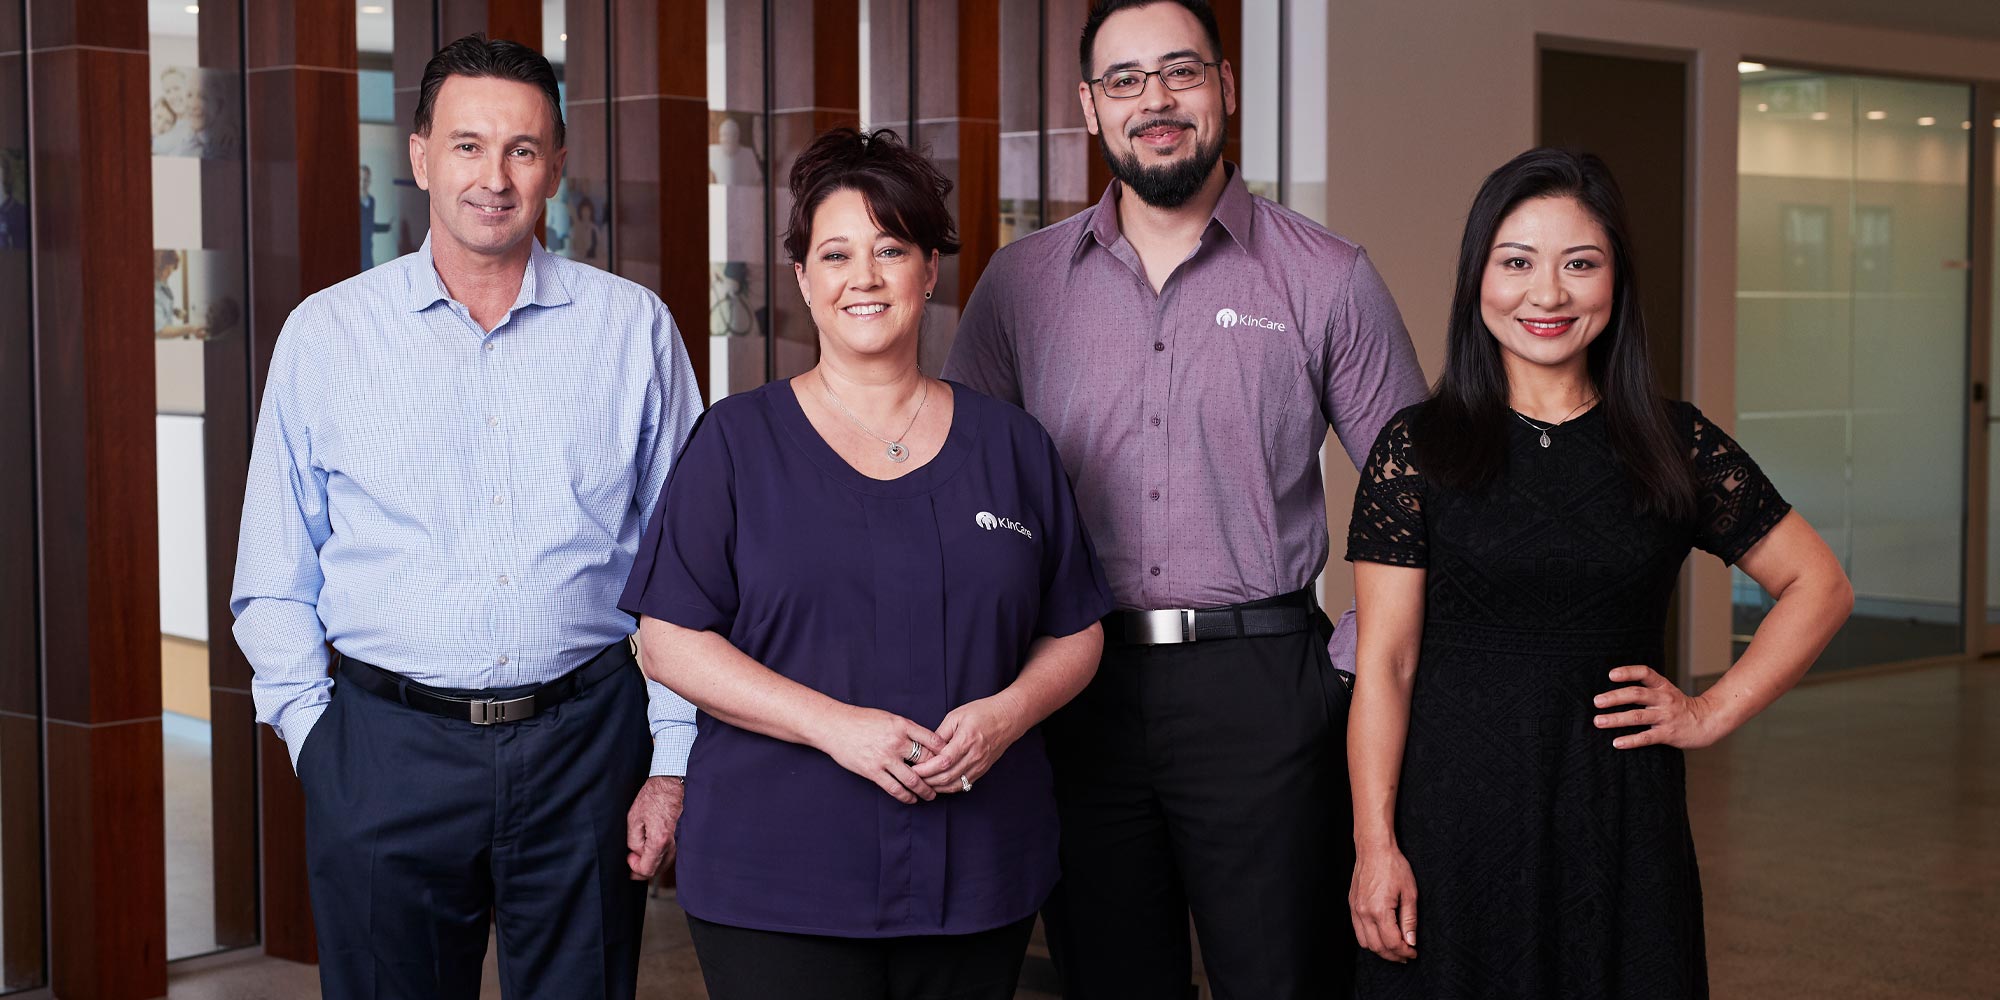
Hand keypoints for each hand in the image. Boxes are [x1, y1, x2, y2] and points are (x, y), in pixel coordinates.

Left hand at [626, 776, 685, 879]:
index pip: (647, 870)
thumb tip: (636, 854)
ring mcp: (681, 842)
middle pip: (657, 870)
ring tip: (642, 848)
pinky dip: (660, 854)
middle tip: (632, 855)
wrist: (672, 784)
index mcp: (660, 840)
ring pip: (665, 863)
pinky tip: (652, 845)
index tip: (629, 857)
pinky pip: (671, 854)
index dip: (635, 867)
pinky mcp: (683, 838)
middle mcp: (674, 844)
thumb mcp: (634, 818)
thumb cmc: (654, 797)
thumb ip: (633, 841)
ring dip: (652, 861)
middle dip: (642, 866)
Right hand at [814, 705, 945, 803]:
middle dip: (937, 773)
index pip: (932, 740)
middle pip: (926, 760)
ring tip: (931, 795)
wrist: (835, 726)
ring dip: (925, 790)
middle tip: (945, 781)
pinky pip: (894, 788)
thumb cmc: (862, 720)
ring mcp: (884, 758)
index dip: (944, 752)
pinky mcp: (873, 771)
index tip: (951, 760)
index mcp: (902, 725)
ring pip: (913, 779)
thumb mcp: (888, 718)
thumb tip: (926, 741)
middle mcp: (896, 742)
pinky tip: (912, 799)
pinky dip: (906, 796)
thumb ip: (906, 729)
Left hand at [912, 693, 1025, 792]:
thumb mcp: (957, 716)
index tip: (913, 769)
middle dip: (927, 780)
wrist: (1008, 717)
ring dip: (937, 787)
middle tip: (914, 779)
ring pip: (955, 784)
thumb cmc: (983, 712)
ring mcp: (980, 765)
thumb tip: (927, 748)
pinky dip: (950, 787)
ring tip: (923, 784)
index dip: (926, 769)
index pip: (942, 762)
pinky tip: (939, 785)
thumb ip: (941, 733)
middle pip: (947, 776)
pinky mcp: (983, 769)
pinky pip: (964, 784)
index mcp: (966, 740)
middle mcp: (974, 756)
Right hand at [1350, 845, 1417, 962]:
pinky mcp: (1352, 905)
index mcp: (1379, 910)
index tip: (1413, 952)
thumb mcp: (1409, 893)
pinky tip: (1381, 935)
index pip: (1392, 942)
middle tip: (1406, 955)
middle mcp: (1364, 912)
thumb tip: (1411, 941)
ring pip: (1365, 942)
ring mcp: (1355, 909)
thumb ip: (1410, 920)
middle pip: (1377, 947)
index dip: (1404, 952)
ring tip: (1394, 948)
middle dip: (1393, 955)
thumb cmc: (1393, 866)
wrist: (1374, 849)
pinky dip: (1370, 939)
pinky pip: (1358, 930)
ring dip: (1380, 950)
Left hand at [1594, 665, 1724, 749]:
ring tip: (1599, 721)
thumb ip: (1646, 688)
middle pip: (1636, 694)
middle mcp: (1664, 699)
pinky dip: (1630, 740)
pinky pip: (1646, 737)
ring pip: (1637, 716)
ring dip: (1616, 719)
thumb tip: (1614, 690)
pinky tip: (1617, 742)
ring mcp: (1666, 717)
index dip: (1628, 672)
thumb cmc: (1680, 706)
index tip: (1610, 675)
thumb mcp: (1666, 691)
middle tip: (1597, 702)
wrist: (1708, 721)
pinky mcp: (1668, 734)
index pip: (1645, 673)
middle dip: (1614, 697)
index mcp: (1662, 686)